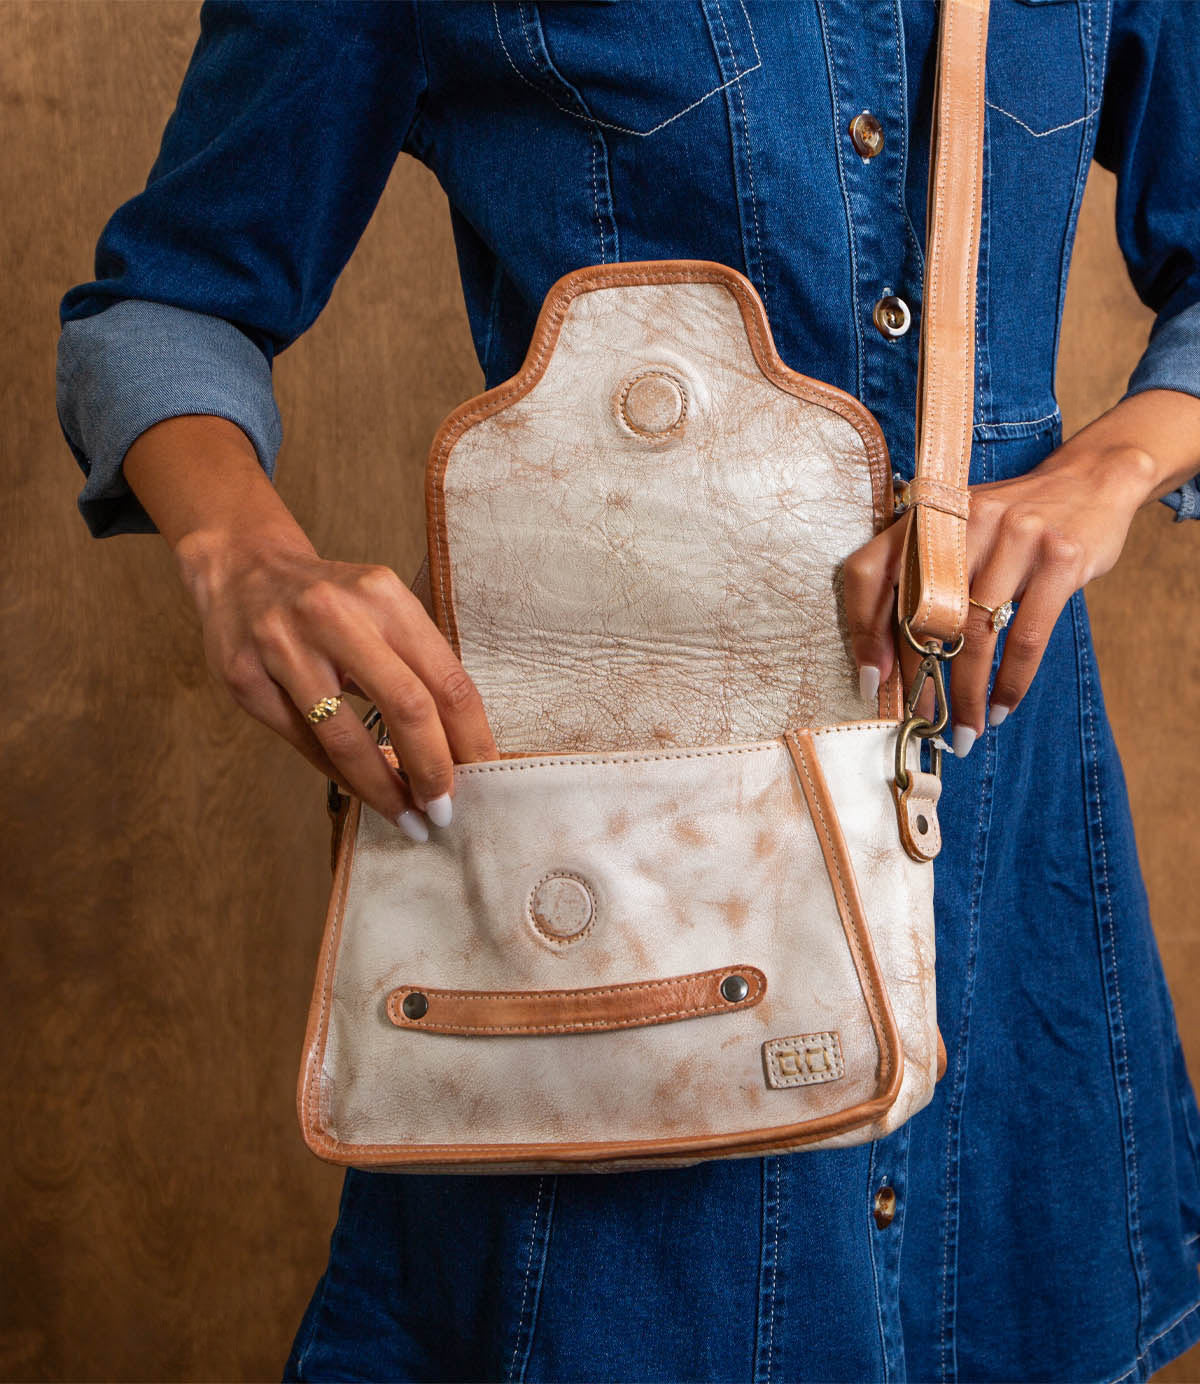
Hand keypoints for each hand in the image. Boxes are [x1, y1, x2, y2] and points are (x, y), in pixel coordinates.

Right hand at [180, 532, 498, 837]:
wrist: (241, 568)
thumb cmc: (328, 601)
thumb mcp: (379, 610)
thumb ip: (416, 665)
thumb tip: (459, 747)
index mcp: (383, 596)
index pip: (446, 679)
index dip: (470, 738)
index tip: (484, 776)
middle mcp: (334, 615)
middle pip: (406, 707)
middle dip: (433, 770)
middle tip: (446, 810)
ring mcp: (284, 646)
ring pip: (347, 739)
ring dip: (385, 788)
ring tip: (409, 818)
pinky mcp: (245, 678)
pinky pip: (306, 744)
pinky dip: (343, 776)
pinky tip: (366, 793)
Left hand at [843, 429, 1166, 756]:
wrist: (1090, 479)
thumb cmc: (1009, 523)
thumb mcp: (957, 533)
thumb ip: (922, 579)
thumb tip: (886, 663)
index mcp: (924, 515)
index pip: (869, 572)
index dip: (862, 631)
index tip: (870, 683)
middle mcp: (962, 520)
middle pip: (923, 615)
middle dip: (921, 680)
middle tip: (923, 721)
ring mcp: (1014, 535)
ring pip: (975, 634)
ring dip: (968, 694)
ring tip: (965, 730)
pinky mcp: (1059, 557)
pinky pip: (1026, 636)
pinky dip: (1011, 682)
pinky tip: (1001, 708)